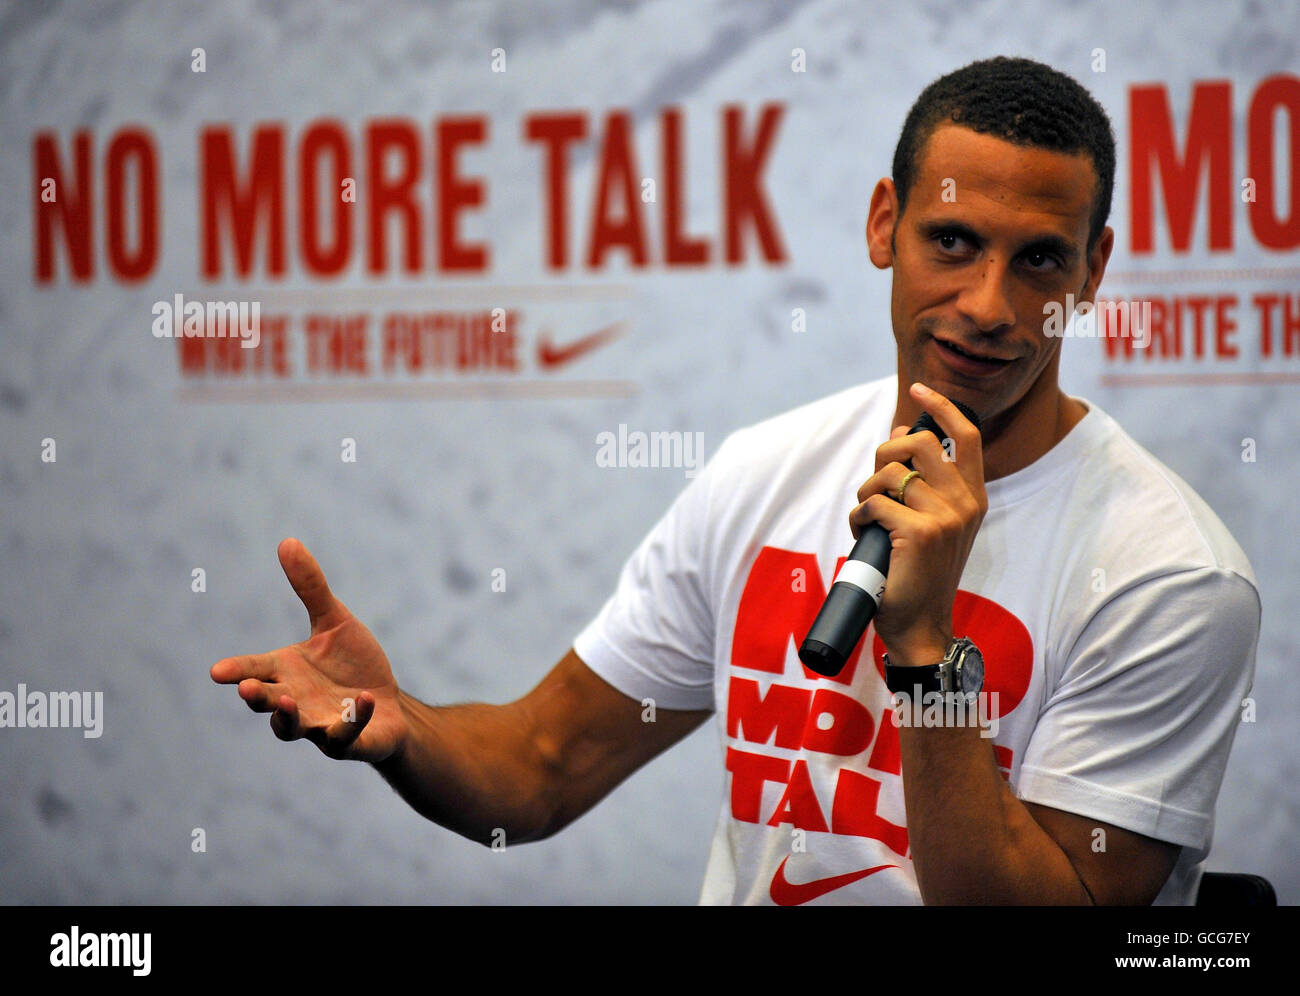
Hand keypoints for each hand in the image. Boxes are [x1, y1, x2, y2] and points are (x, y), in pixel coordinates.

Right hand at [210, 538, 407, 762]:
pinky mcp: (349, 742)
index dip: (238, 670)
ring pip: (296, 728)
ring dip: (289, 718)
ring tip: (287, 702)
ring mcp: (320, 726)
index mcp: (287, 672)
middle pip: (269, 702)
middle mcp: (296, 702)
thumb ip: (311, 588)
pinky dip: (353, 720)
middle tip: (247, 688)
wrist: (388, 706)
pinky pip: (346, 736)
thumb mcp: (334, 621)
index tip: (217, 671)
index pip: (255, 670)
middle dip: (258, 697)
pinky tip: (362, 700)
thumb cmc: (353, 665)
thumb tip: (287, 542)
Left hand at [849, 383, 987, 662]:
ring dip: (866, 492)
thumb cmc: (919, 573)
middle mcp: (965, 503)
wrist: (922, 625)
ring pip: (889, 475)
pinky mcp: (920, 532)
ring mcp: (945, 517)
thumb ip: (924, 483)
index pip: (967, 435)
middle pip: (920, 444)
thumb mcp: (932, 523)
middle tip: (874, 480)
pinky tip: (863, 533)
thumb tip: (902, 434)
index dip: (942, 407)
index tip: (920, 388)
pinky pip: (874, 503)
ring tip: (867, 516)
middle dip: (885, 452)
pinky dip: (858, 516)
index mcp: (974, 497)